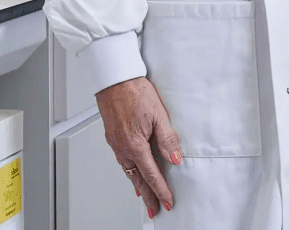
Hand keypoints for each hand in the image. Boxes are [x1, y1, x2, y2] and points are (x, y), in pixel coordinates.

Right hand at [96, 76, 180, 217]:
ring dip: (138, 186)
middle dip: (148, 196)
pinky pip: (122, 161)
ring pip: (129, 172)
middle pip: (138, 179)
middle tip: (154, 210)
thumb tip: (175, 158)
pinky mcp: (113, 137)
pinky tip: (132, 174)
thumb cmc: (134, 91)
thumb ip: (167, 139)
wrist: (114, 79)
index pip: (152, 174)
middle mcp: (123, 148)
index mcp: (135, 145)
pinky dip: (129, 173)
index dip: (161, 190)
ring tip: (145, 198)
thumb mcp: (159, 115)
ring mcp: (116, 143)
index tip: (167, 202)